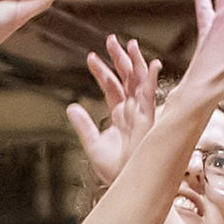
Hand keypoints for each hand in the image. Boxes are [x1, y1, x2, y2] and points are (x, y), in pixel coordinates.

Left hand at [66, 36, 158, 185]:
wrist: (126, 184)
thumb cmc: (114, 170)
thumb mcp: (92, 144)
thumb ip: (83, 124)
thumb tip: (71, 107)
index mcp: (119, 114)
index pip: (111, 86)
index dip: (101, 71)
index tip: (91, 57)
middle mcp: (132, 110)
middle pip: (126, 78)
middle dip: (118, 58)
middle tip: (110, 40)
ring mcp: (141, 112)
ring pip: (139, 81)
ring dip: (134, 61)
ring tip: (128, 44)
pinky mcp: (149, 118)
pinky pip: (151, 94)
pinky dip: (151, 79)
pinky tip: (152, 63)